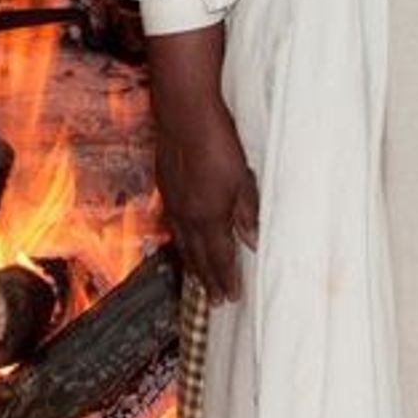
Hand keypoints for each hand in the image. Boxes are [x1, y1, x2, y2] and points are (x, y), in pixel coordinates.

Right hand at [159, 104, 262, 301]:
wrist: (184, 115)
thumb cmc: (219, 144)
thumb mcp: (243, 180)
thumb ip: (247, 213)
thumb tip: (253, 243)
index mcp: (209, 215)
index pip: (219, 257)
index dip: (226, 279)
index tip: (231, 298)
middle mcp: (187, 215)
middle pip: (198, 257)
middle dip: (208, 281)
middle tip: (214, 303)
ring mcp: (173, 202)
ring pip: (183, 243)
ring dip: (192, 265)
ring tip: (198, 282)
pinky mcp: (165, 187)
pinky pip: (174, 225)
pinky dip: (181, 242)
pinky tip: (184, 243)